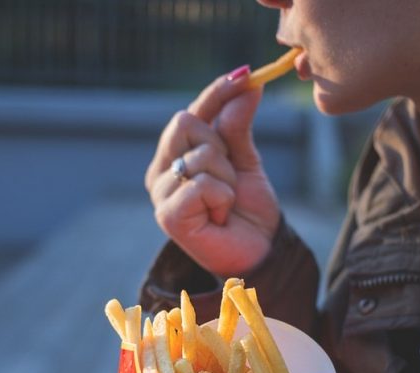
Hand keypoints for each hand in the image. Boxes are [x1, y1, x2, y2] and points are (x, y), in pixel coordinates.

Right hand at [145, 67, 280, 276]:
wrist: (259, 252)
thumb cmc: (248, 210)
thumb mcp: (246, 160)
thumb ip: (238, 125)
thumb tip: (247, 83)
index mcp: (174, 155)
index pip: (190, 111)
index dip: (216, 92)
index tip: (246, 74)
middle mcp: (160, 172)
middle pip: (185, 122)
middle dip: (221, 145)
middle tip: (230, 178)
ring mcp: (160, 194)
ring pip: (200, 155)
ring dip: (227, 178)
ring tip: (226, 204)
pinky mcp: (168, 216)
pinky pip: (202, 184)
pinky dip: (222, 198)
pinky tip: (220, 217)